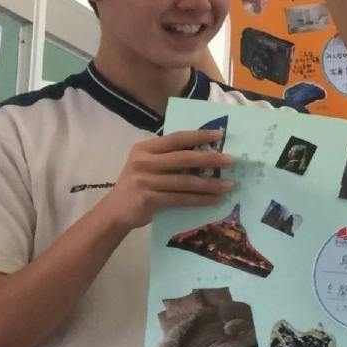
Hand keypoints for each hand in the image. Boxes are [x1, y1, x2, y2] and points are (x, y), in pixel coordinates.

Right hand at [98, 130, 233, 232]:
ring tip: (229, 184)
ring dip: (210, 183)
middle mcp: (143, 162)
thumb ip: (169, 158)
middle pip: (183, 158)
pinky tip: (215, 200)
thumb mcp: (149, 165)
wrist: (115, 211)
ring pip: (185, 181)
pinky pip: (181, 198)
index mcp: (145, 148)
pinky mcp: (149, 199)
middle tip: (231, 160)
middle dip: (210, 158)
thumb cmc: (139, 185)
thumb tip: (207, 154)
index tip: (220, 135)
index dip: (199, 135)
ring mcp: (145, 180)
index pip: (176, 138)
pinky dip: (200, 199)